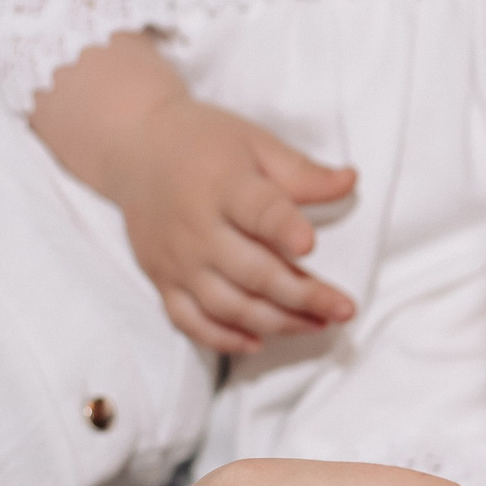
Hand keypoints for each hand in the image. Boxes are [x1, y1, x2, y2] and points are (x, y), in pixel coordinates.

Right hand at [32, 31, 358, 354]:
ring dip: (276, 322)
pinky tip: (257, 342)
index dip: (283, 228)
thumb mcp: (256, 144)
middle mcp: (197, 227)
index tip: (309, 244)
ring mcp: (177, 259)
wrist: (135, 148)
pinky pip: (189, 321)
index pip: (258, 211)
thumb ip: (302, 172)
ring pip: (227, 305)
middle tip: (344, 310)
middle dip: (303, 296)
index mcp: (225, 185)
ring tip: (318, 325)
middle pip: (253, 272)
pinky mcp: (162, 279)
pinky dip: (222, 339)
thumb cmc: (205, 144)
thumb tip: (351, 181)